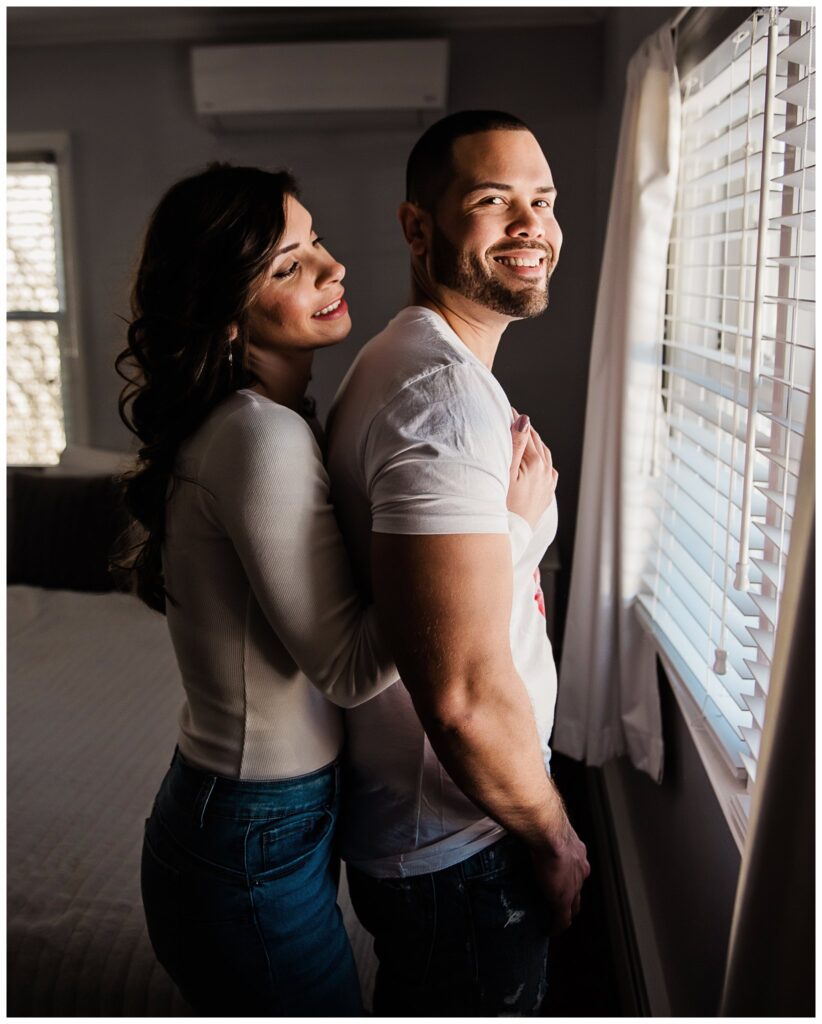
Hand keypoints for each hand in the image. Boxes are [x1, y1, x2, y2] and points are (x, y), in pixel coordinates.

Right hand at [507, 411, 558, 526]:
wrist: (510, 535)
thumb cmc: (502, 505)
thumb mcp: (505, 472)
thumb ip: (516, 444)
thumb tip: (525, 421)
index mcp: (537, 463)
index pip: (526, 433)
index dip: (515, 419)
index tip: (506, 409)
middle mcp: (547, 472)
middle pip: (537, 443)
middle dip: (525, 429)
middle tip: (511, 418)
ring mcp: (548, 485)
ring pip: (544, 456)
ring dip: (534, 443)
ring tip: (522, 435)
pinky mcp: (546, 495)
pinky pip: (548, 471)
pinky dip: (541, 460)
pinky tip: (536, 461)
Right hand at [530, 826, 590, 934]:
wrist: (550, 835)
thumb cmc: (547, 826)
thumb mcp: (551, 829)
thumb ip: (545, 831)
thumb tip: (532, 824)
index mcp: (578, 854)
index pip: (577, 872)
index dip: (571, 880)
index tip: (562, 883)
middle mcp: (580, 871)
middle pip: (579, 891)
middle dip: (572, 899)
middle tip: (562, 905)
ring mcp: (573, 887)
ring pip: (573, 907)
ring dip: (566, 912)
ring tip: (556, 917)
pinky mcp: (563, 900)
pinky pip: (562, 920)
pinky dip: (557, 927)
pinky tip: (551, 931)